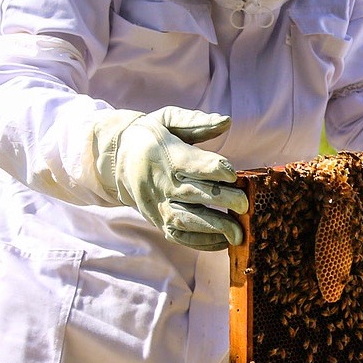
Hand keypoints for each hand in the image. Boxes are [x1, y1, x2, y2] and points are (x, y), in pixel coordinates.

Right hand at [99, 107, 248, 250]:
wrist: (117, 159)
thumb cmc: (153, 136)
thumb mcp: (168, 120)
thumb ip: (196, 122)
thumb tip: (227, 121)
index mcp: (165, 154)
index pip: (190, 164)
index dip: (214, 169)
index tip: (233, 174)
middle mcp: (159, 183)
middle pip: (193, 194)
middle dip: (222, 200)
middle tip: (245, 204)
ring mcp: (157, 205)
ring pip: (186, 220)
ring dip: (215, 227)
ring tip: (239, 232)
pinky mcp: (158, 221)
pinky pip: (181, 236)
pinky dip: (203, 242)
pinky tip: (224, 241)